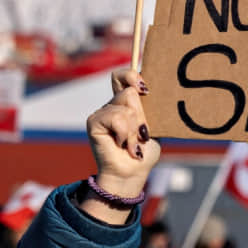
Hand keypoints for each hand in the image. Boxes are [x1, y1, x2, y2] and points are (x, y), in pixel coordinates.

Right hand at [85, 69, 160, 200]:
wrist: (132, 172)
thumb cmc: (145, 151)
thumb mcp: (153, 125)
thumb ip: (149, 107)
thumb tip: (147, 89)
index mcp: (126, 103)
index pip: (123, 76)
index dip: (132, 75)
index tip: (145, 89)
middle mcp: (112, 104)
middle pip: (130, 92)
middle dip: (142, 116)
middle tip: (142, 134)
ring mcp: (102, 112)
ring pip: (126, 105)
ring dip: (135, 129)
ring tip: (133, 143)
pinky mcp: (94, 122)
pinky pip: (116, 117)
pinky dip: (125, 133)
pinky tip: (122, 144)